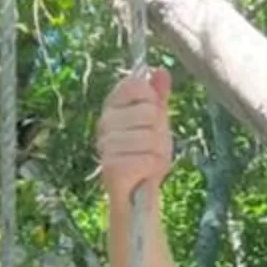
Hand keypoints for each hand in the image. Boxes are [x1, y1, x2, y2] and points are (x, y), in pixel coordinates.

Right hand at [98, 65, 172, 196]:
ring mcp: (106, 145)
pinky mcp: (112, 168)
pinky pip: (149, 159)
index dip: (152, 99)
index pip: (134, 84)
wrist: (136, 196)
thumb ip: (158, 97)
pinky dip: (154, 168)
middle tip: (153, 147)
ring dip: (160, 153)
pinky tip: (145, 174)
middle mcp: (105, 123)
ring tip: (150, 162)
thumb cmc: (146, 156)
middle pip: (150, 112)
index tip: (153, 117)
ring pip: (152, 138)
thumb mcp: (156, 124)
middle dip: (161, 132)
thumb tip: (161, 70)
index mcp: (112, 107)